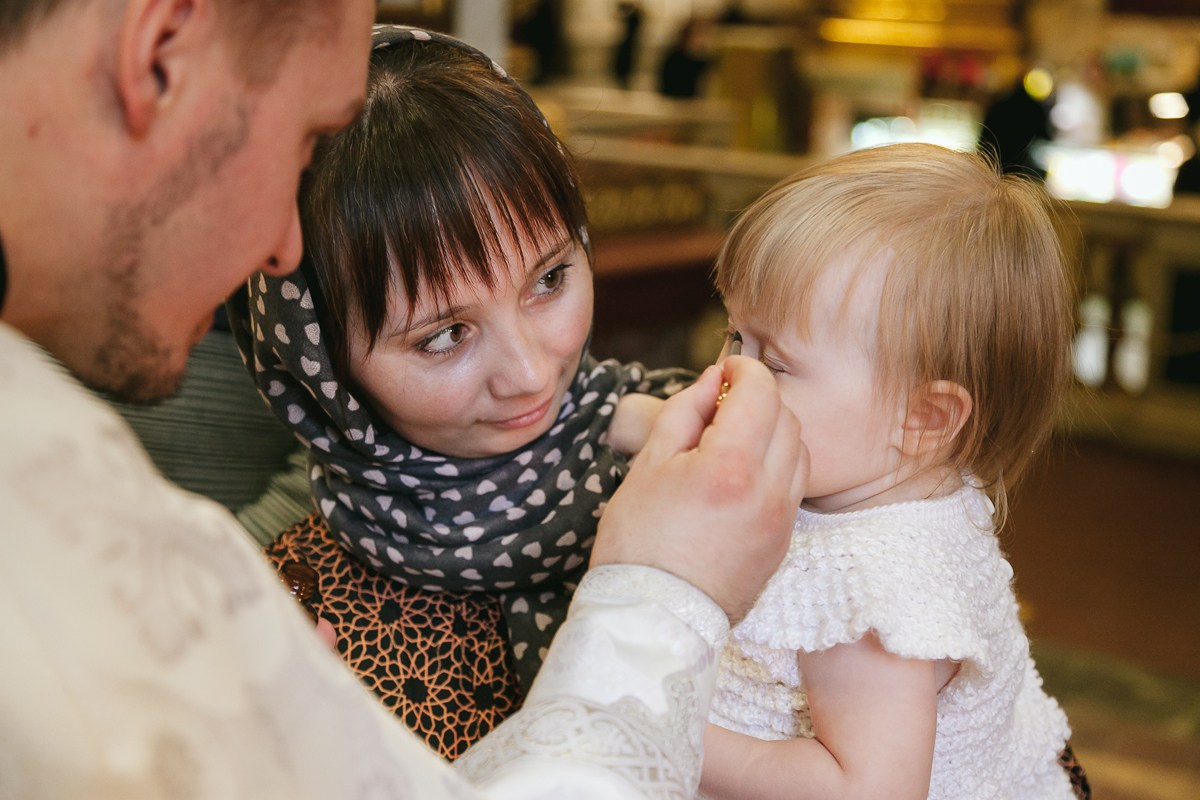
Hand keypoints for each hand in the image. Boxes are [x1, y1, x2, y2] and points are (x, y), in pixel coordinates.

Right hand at [592, 357, 806, 622]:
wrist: (653, 618)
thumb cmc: (638, 542)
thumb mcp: (648, 465)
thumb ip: (685, 413)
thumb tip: (713, 381)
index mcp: (730, 466)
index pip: (761, 392)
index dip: (743, 369)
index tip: (724, 370)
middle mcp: (768, 491)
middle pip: (787, 417)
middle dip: (759, 399)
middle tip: (722, 405)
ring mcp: (782, 520)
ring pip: (799, 451)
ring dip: (773, 432)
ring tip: (732, 441)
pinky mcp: (784, 542)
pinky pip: (795, 486)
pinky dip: (777, 466)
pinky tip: (741, 475)